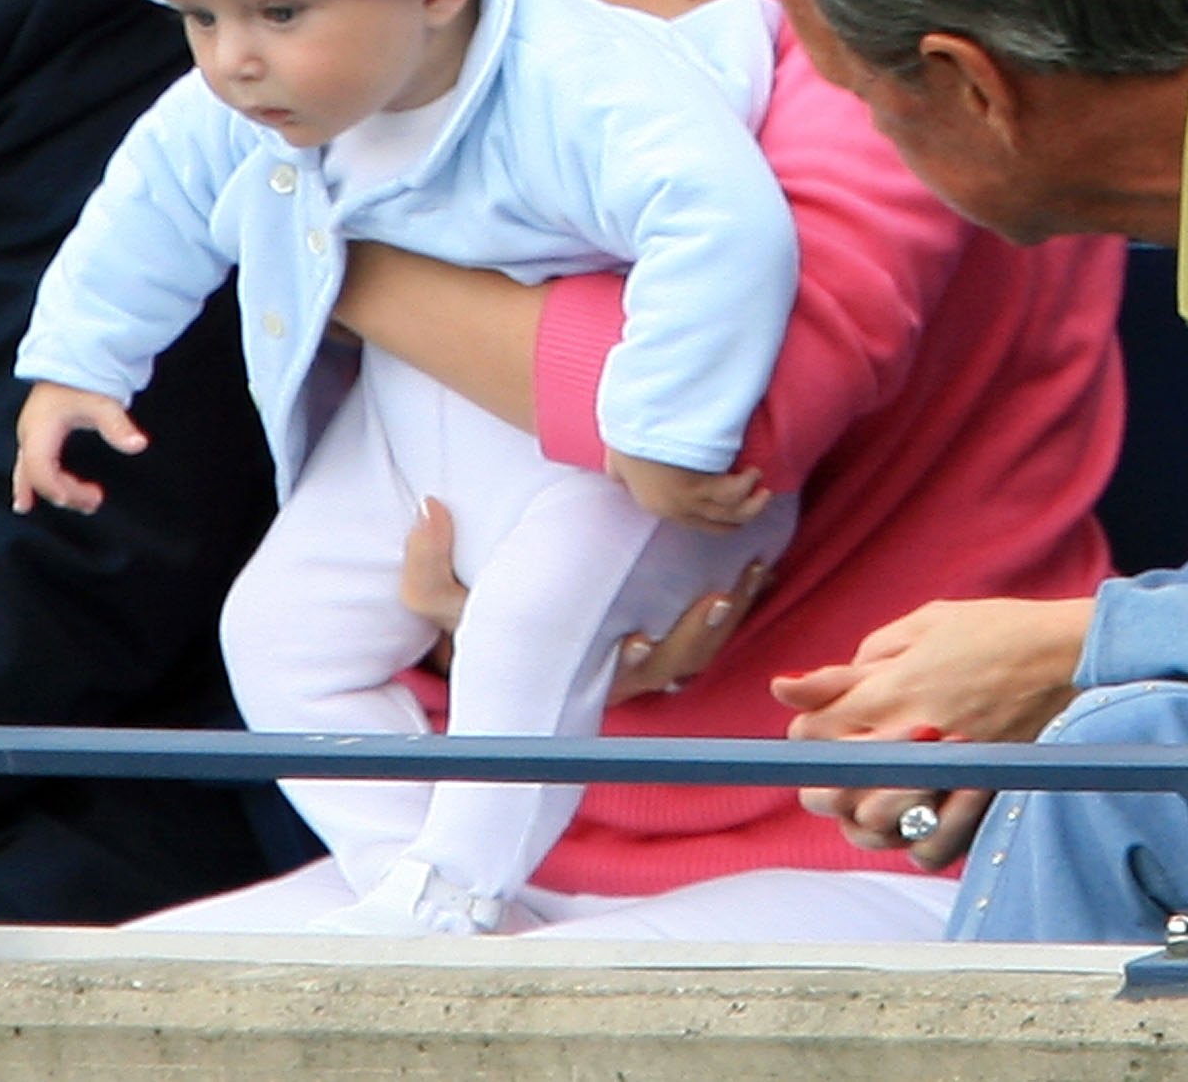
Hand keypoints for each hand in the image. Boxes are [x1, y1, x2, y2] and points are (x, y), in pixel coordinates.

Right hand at [11, 380, 146, 513]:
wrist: (70, 358)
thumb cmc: (82, 379)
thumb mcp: (103, 403)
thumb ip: (118, 427)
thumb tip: (137, 444)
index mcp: (40, 428)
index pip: (41, 468)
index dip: (57, 487)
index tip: (83, 498)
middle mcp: (29, 434)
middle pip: (37, 476)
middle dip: (63, 493)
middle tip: (94, 502)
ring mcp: (29, 435)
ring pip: (31, 474)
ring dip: (57, 490)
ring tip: (87, 504)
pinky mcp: (35, 435)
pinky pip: (30, 467)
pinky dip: (37, 484)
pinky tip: (39, 499)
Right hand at [395, 497, 770, 703]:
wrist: (520, 609)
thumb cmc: (489, 614)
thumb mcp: (446, 603)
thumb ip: (427, 570)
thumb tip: (427, 510)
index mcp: (586, 669)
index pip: (619, 677)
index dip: (636, 662)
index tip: (633, 640)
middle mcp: (629, 667)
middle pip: (680, 665)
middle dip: (700, 636)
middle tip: (715, 599)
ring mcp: (660, 647)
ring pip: (710, 643)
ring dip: (735, 610)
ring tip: (750, 570)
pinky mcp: (680, 620)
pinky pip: (724, 617)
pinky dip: (746, 591)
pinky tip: (760, 559)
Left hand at [604, 449, 771, 530]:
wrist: (630, 424)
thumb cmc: (623, 438)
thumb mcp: (616, 459)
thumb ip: (618, 471)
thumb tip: (614, 475)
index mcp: (654, 505)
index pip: (689, 520)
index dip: (710, 517)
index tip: (725, 509)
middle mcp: (674, 509)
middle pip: (716, 523)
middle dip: (739, 517)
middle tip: (756, 503)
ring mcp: (688, 499)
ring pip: (730, 512)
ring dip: (749, 504)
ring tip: (761, 490)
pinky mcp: (700, 484)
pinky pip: (732, 492)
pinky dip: (746, 485)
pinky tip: (754, 473)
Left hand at [773, 595, 1092, 863]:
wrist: (1067, 656)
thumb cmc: (995, 631)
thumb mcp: (921, 624)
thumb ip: (859, 660)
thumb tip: (798, 686)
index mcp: (888, 690)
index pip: (811, 732)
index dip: (806, 732)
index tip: (818, 726)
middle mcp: (909, 739)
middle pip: (830, 787)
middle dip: (822, 781)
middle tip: (834, 770)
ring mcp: (942, 774)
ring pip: (871, 824)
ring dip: (859, 814)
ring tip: (868, 797)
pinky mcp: (976, 796)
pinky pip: (928, 848)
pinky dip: (914, 841)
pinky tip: (914, 818)